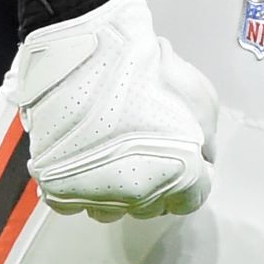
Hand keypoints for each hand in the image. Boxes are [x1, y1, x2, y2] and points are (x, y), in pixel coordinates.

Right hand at [9, 0, 218, 218]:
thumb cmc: (147, 71)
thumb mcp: (201, 98)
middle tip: (151, 150)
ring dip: (118, 190)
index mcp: (179, 177)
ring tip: (117, 157)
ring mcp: (95, 194)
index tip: (188, 161)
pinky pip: (73, 202)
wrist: (89, 54)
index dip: (192, 177)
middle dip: (157, 182)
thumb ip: (206, 139)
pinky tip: (87, 161)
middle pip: (152, 206)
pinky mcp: (58, 186)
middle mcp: (137, 196)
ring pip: (112, 209)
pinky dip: (80, 187)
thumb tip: (202, 160)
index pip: (192, 198)